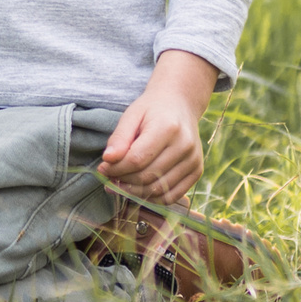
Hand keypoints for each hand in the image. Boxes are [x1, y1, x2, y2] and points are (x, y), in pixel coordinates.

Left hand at [97, 49, 217, 203]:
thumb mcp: (131, 115)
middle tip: (109, 178)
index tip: (103, 168)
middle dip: (123, 181)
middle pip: (148, 176)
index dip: (117, 168)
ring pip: (159, 190)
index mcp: (168, 128)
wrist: (180, 104)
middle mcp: (185, 146)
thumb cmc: (152, 110)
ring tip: (120, 184)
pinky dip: (152, 197)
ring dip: (135, 192)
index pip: (137, 159)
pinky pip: (172, 196)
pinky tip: (138, 189)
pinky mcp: (197, 171)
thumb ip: (119, 138)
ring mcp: (194, 160)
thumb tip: (107, 160)